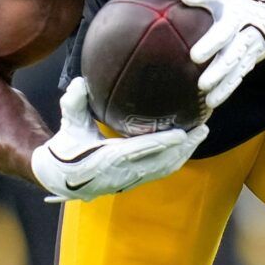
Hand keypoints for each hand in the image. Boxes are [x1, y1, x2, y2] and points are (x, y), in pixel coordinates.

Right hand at [29, 76, 207, 201]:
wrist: (61, 178)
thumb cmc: (67, 148)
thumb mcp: (69, 124)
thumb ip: (74, 103)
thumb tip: (79, 82)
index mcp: (107, 159)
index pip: (140, 151)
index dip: (163, 143)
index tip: (182, 132)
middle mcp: (123, 172)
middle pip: (161, 161)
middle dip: (184, 146)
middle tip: (203, 128)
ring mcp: (131, 179)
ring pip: (164, 168)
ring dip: (185, 152)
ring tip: (201, 133)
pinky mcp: (135, 181)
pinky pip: (160, 172)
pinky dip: (176, 159)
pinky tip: (188, 146)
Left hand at [143, 0, 264, 109]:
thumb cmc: (233, 2)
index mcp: (234, 13)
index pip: (224, 28)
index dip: (212, 41)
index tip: (195, 56)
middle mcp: (245, 32)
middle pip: (233, 52)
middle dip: (219, 68)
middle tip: (202, 82)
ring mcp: (250, 49)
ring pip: (238, 69)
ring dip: (224, 85)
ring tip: (208, 98)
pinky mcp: (250, 62)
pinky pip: (240, 77)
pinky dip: (228, 90)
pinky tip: (213, 101)